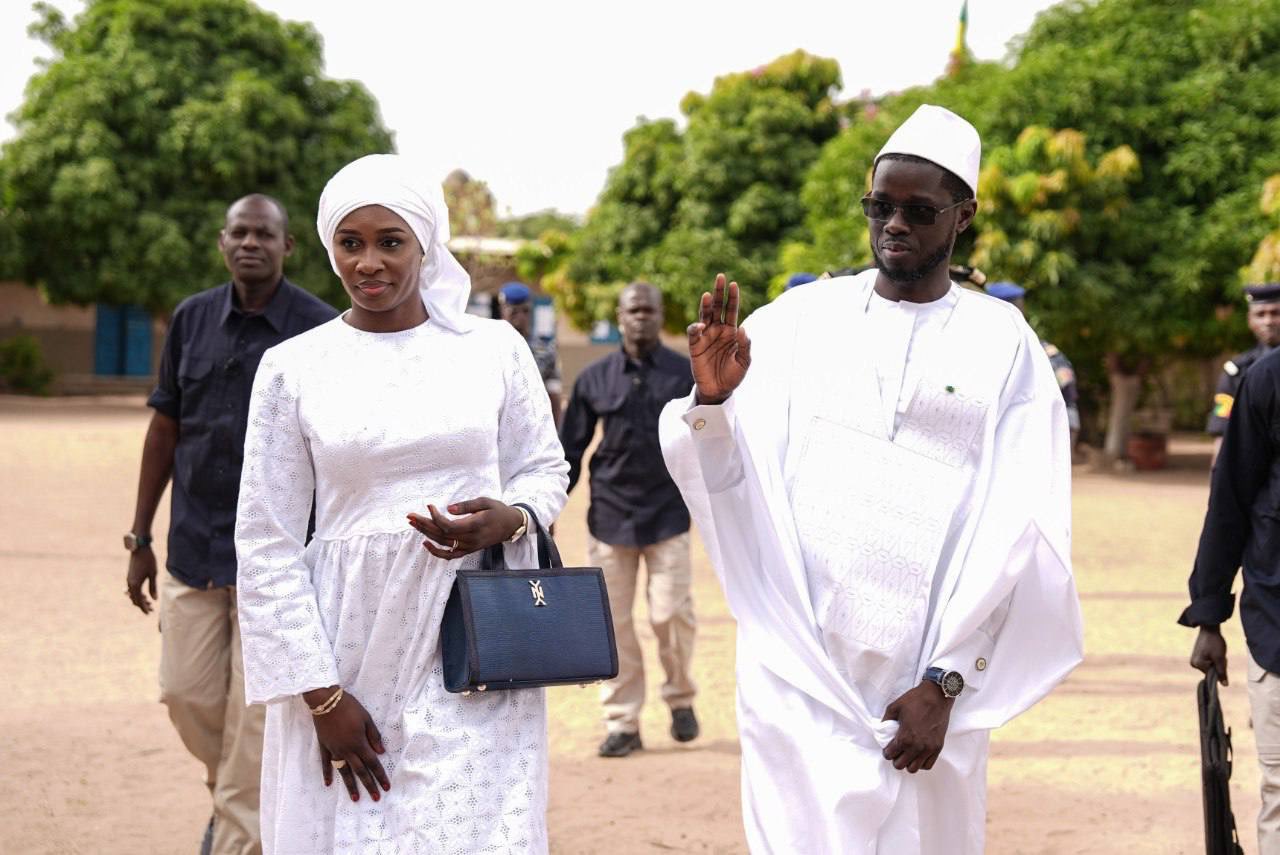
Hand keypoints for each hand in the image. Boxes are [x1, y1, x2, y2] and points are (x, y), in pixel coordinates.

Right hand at [126, 548, 157, 613]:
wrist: (140, 548)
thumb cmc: (149, 560)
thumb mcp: (153, 574)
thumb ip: (153, 587)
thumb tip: (154, 599)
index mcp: (135, 584)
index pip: (139, 600)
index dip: (144, 608)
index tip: (149, 613)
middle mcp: (130, 583)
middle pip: (135, 599)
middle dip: (143, 605)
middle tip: (151, 609)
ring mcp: (129, 579)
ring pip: (133, 594)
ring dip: (140, 599)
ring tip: (149, 602)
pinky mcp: (130, 576)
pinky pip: (132, 589)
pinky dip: (137, 593)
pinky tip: (143, 595)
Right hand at [305, 687, 389, 801]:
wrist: (326, 701)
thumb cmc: (349, 707)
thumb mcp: (366, 718)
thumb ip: (373, 736)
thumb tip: (381, 752)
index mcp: (359, 743)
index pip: (373, 763)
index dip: (380, 775)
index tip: (386, 787)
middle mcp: (347, 750)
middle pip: (360, 771)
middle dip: (369, 785)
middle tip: (376, 798)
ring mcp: (334, 750)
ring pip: (344, 771)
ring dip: (350, 785)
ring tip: (355, 798)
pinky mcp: (324, 746)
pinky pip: (326, 763)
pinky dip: (327, 774)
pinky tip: (328, 784)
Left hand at [407, 498, 523, 559]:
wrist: (511, 525)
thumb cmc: (498, 511)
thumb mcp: (485, 502)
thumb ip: (467, 505)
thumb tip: (448, 509)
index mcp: (475, 526)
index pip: (449, 526)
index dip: (435, 517)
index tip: (429, 505)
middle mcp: (471, 539)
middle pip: (442, 535)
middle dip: (424, 525)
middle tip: (410, 516)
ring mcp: (469, 547)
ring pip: (443, 543)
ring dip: (426, 534)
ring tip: (413, 524)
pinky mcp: (468, 550)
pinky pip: (449, 555)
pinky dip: (436, 552)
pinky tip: (425, 544)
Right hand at [689, 273, 751, 404]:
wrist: (719, 390)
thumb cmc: (733, 375)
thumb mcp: (744, 362)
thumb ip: (745, 345)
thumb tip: (742, 329)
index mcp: (731, 332)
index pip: (732, 310)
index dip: (732, 298)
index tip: (733, 284)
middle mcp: (718, 330)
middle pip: (717, 307)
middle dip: (718, 293)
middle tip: (720, 277)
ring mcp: (706, 337)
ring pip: (704, 316)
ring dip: (705, 305)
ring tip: (707, 295)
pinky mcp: (695, 346)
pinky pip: (694, 333)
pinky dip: (696, 328)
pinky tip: (701, 326)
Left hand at [881, 681, 953, 772]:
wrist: (936, 696)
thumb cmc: (915, 700)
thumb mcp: (894, 707)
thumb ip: (885, 721)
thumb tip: (881, 731)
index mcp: (905, 738)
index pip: (890, 755)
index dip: (886, 752)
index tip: (888, 747)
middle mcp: (917, 747)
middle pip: (900, 765)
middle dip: (895, 759)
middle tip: (896, 751)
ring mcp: (929, 749)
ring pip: (914, 768)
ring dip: (908, 762)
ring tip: (907, 753)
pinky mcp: (938, 747)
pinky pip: (928, 765)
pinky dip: (921, 762)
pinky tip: (917, 754)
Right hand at [1190, 626, 1228, 684]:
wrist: (1209, 629)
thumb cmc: (1215, 642)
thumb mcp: (1220, 658)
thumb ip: (1222, 672)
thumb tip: (1224, 685)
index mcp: (1197, 664)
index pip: (1213, 675)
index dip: (1220, 668)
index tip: (1220, 657)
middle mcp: (1193, 664)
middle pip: (1211, 671)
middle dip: (1218, 665)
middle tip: (1219, 654)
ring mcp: (1194, 660)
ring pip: (1211, 667)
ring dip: (1216, 661)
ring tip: (1216, 651)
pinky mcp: (1197, 656)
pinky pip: (1208, 662)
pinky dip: (1214, 658)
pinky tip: (1213, 650)